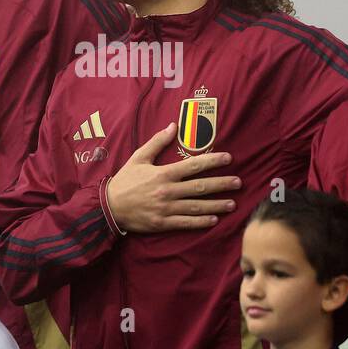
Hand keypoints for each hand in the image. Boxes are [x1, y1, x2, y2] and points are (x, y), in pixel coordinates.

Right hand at [106, 123, 240, 232]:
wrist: (109, 207)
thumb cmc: (124, 181)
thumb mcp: (138, 157)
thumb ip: (157, 142)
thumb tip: (173, 126)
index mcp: (163, 173)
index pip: (193, 165)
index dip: (212, 161)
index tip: (228, 159)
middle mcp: (167, 190)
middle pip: (200, 186)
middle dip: (221, 184)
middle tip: (238, 182)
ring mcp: (166, 208)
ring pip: (197, 206)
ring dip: (216, 204)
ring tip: (232, 203)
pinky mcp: (163, 223)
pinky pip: (186, 222)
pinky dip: (201, 222)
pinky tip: (214, 220)